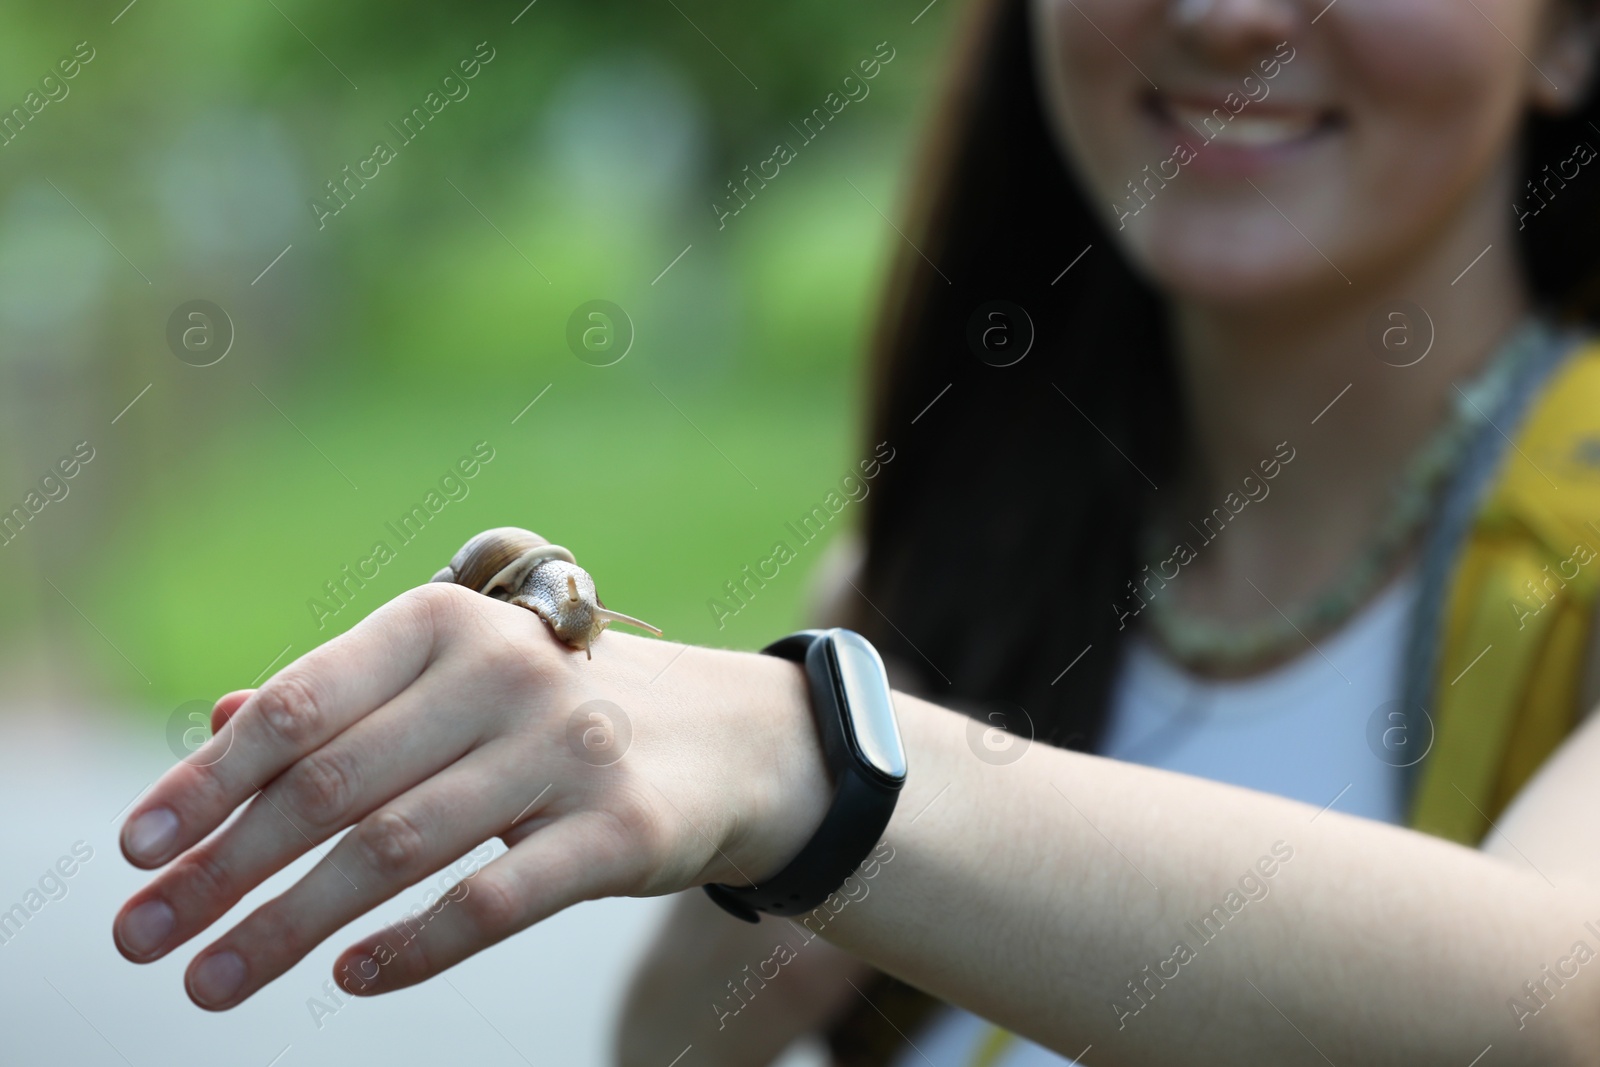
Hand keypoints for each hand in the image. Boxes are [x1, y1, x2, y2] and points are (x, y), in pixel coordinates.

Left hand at [112, 583, 829, 1009]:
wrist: (732, 736)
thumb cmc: (559, 709)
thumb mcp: (456, 680)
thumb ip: (346, 700)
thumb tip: (217, 727)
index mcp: (446, 623)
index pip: (300, 706)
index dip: (206, 782)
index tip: (134, 850)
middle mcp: (504, 672)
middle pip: (332, 785)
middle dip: (224, 869)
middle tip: (145, 939)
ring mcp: (567, 748)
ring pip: (398, 847)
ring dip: (291, 925)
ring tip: (215, 980)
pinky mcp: (621, 828)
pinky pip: (496, 898)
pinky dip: (413, 945)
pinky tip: (351, 977)